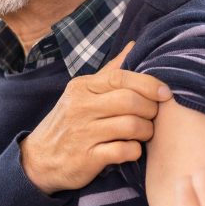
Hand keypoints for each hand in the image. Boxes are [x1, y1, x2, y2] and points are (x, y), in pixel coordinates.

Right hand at [21, 42, 172, 193]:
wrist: (39, 160)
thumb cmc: (69, 123)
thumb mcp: (83, 93)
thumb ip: (110, 71)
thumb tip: (134, 46)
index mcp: (82, 87)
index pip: (121, 77)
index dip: (149, 84)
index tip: (165, 92)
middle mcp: (80, 108)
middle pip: (129, 101)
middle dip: (150, 109)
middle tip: (153, 116)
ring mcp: (83, 134)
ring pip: (130, 126)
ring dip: (146, 131)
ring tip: (145, 133)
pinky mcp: (86, 159)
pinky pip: (123, 151)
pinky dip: (135, 150)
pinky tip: (133, 149)